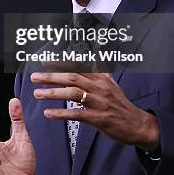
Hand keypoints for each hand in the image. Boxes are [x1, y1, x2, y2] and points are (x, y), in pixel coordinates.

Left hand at [31, 72, 159, 150]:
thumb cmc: (121, 104)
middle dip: (51, 76)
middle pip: (72, 78)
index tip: (45, 61)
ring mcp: (99, 102)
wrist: (138, 124)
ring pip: (73, 94)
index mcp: (101, 78)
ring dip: (53, 93)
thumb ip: (100, 67)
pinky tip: (49, 113)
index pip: (78, 66)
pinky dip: (61, 113)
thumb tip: (96, 49)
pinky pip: (77, 114)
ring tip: (38, 94)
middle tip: (35, 77)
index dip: (60, 63)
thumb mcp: (111, 83)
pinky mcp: (99, 118)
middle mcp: (99, 87)